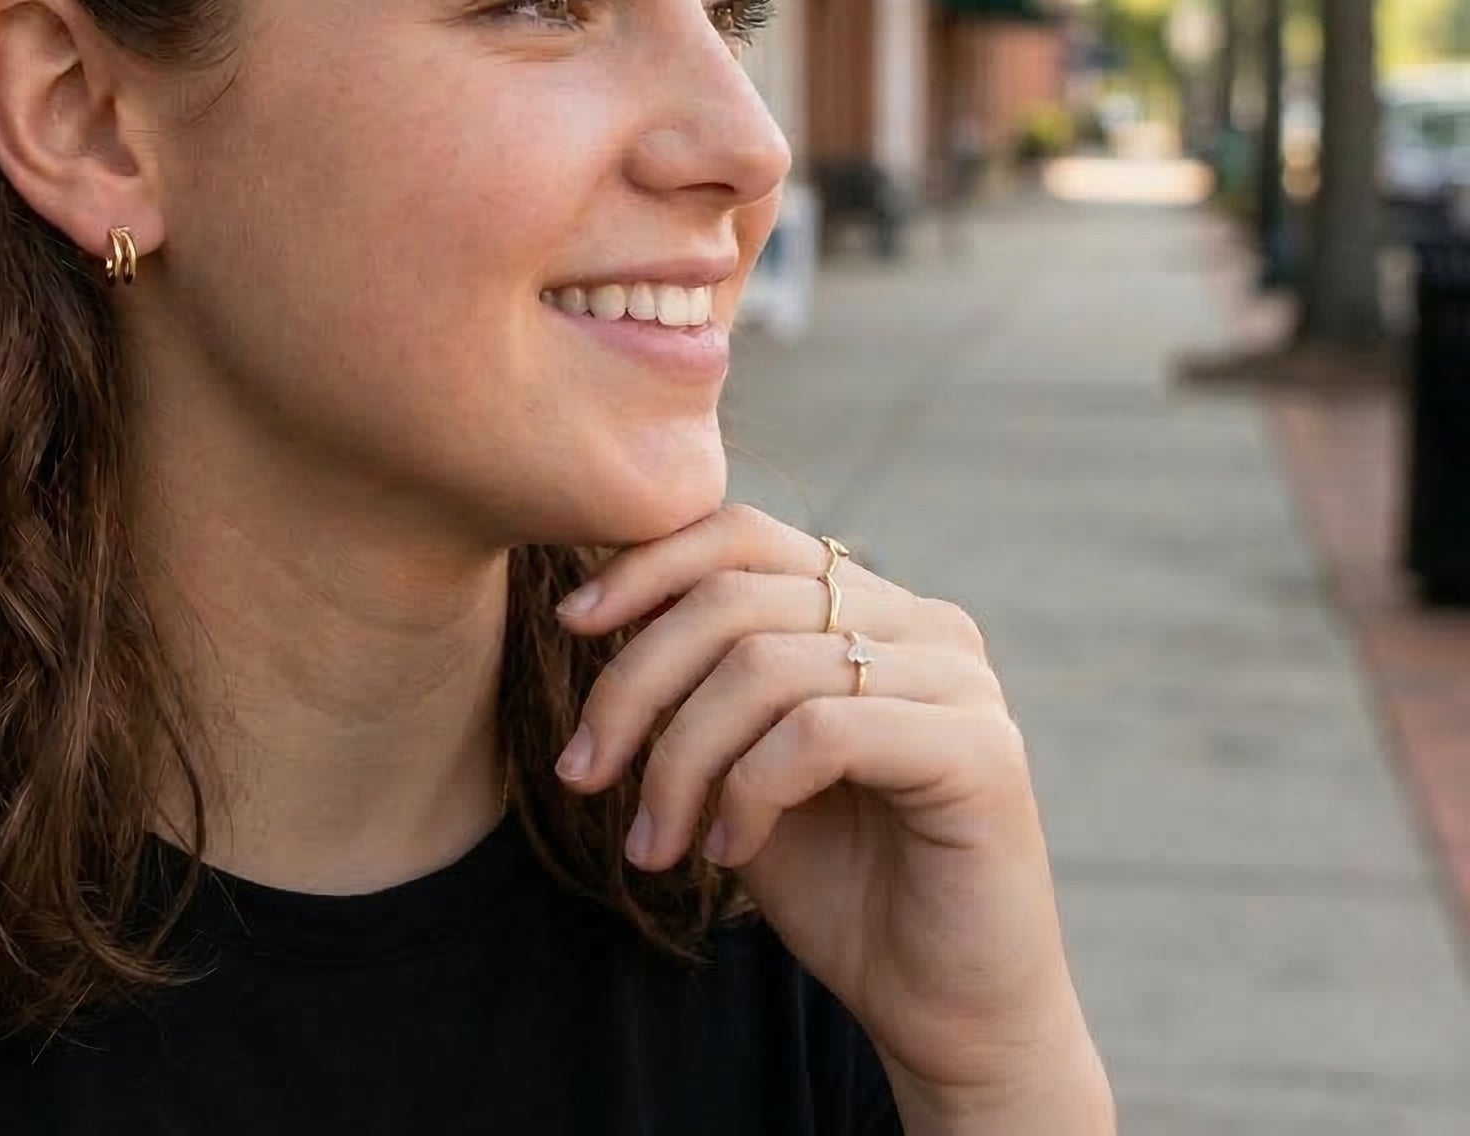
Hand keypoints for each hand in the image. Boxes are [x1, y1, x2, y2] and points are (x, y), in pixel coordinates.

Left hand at [552, 503, 1110, 1122]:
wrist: (947, 1016)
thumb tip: (589, 602)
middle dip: (635, 683)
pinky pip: (819, 733)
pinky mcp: (981, 751)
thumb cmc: (837, 885)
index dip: (647, 567)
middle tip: (581, 772)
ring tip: (653, 843)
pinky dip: (747, 792)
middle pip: (735, 598)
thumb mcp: (741, 764)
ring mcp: (959, 680)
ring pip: (764, 666)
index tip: (568, 624)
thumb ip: (700, 679)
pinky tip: (727, 854)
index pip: (741, 534)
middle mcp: (923, 622)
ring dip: (679, 759)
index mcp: (869, 605)